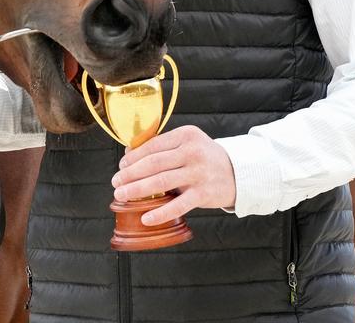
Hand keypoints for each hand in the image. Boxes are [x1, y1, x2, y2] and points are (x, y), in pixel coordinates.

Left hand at [110, 125, 235, 225]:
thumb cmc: (205, 158)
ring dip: (137, 189)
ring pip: (161, 181)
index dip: (133, 157)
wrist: (239, 172)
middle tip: (115, 182)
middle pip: (153, 163)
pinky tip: (146, 217)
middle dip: (130, 174)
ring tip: (121, 195)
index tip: (121, 166)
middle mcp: (192, 152)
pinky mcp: (204, 193)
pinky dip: (160, 212)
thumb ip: (163, 147)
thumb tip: (129, 153)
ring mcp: (199, 173)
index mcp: (186, 135)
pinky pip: (178, 205)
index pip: (153, 145)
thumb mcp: (188, 144)